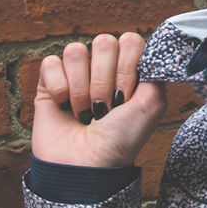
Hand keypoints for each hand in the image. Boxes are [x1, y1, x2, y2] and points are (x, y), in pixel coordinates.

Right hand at [32, 33, 166, 167]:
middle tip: (104, 108)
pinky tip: (64, 107)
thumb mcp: (152, 106)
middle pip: (104, 42)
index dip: (128, 67)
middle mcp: (104, 66)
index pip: (130, 40)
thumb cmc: (120, 140)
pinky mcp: (49, 82)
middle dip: (104, 80)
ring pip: (76, 51)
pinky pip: (51, 62)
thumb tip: (150, 48)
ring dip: (81, 88)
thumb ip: (157, 70)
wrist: (86, 167)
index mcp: (130, 68)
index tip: (126, 97)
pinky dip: (59, 88)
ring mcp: (76, 72)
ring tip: (85, 112)